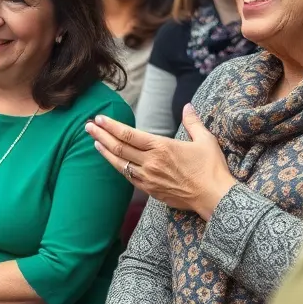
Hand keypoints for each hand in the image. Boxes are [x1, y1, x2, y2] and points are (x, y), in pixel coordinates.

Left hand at [86, 104, 236, 218]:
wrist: (214, 197)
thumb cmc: (211, 168)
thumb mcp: (205, 140)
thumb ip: (193, 122)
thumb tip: (187, 106)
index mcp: (161, 147)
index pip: (129, 134)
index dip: (112, 126)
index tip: (99, 118)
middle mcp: (151, 163)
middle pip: (119, 147)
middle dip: (101, 135)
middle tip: (88, 126)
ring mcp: (148, 178)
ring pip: (120, 163)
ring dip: (105, 151)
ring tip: (94, 141)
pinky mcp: (150, 191)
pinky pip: (128, 177)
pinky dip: (117, 167)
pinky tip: (112, 161)